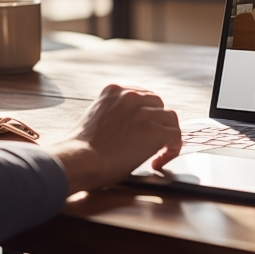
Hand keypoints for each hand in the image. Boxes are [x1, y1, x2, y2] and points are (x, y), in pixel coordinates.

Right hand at [43, 85, 180, 193]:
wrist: (79, 160)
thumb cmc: (80, 150)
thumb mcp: (96, 119)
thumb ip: (114, 115)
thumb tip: (131, 129)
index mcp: (113, 90)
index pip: (141, 95)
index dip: (146, 113)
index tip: (143, 128)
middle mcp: (130, 95)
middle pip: (158, 104)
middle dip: (157, 122)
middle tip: (152, 142)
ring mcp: (144, 112)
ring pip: (170, 119)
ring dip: (166, 135)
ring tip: (157, 154)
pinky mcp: (155, 130)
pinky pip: (175, 136)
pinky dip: (172, 150)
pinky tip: (157, 162)